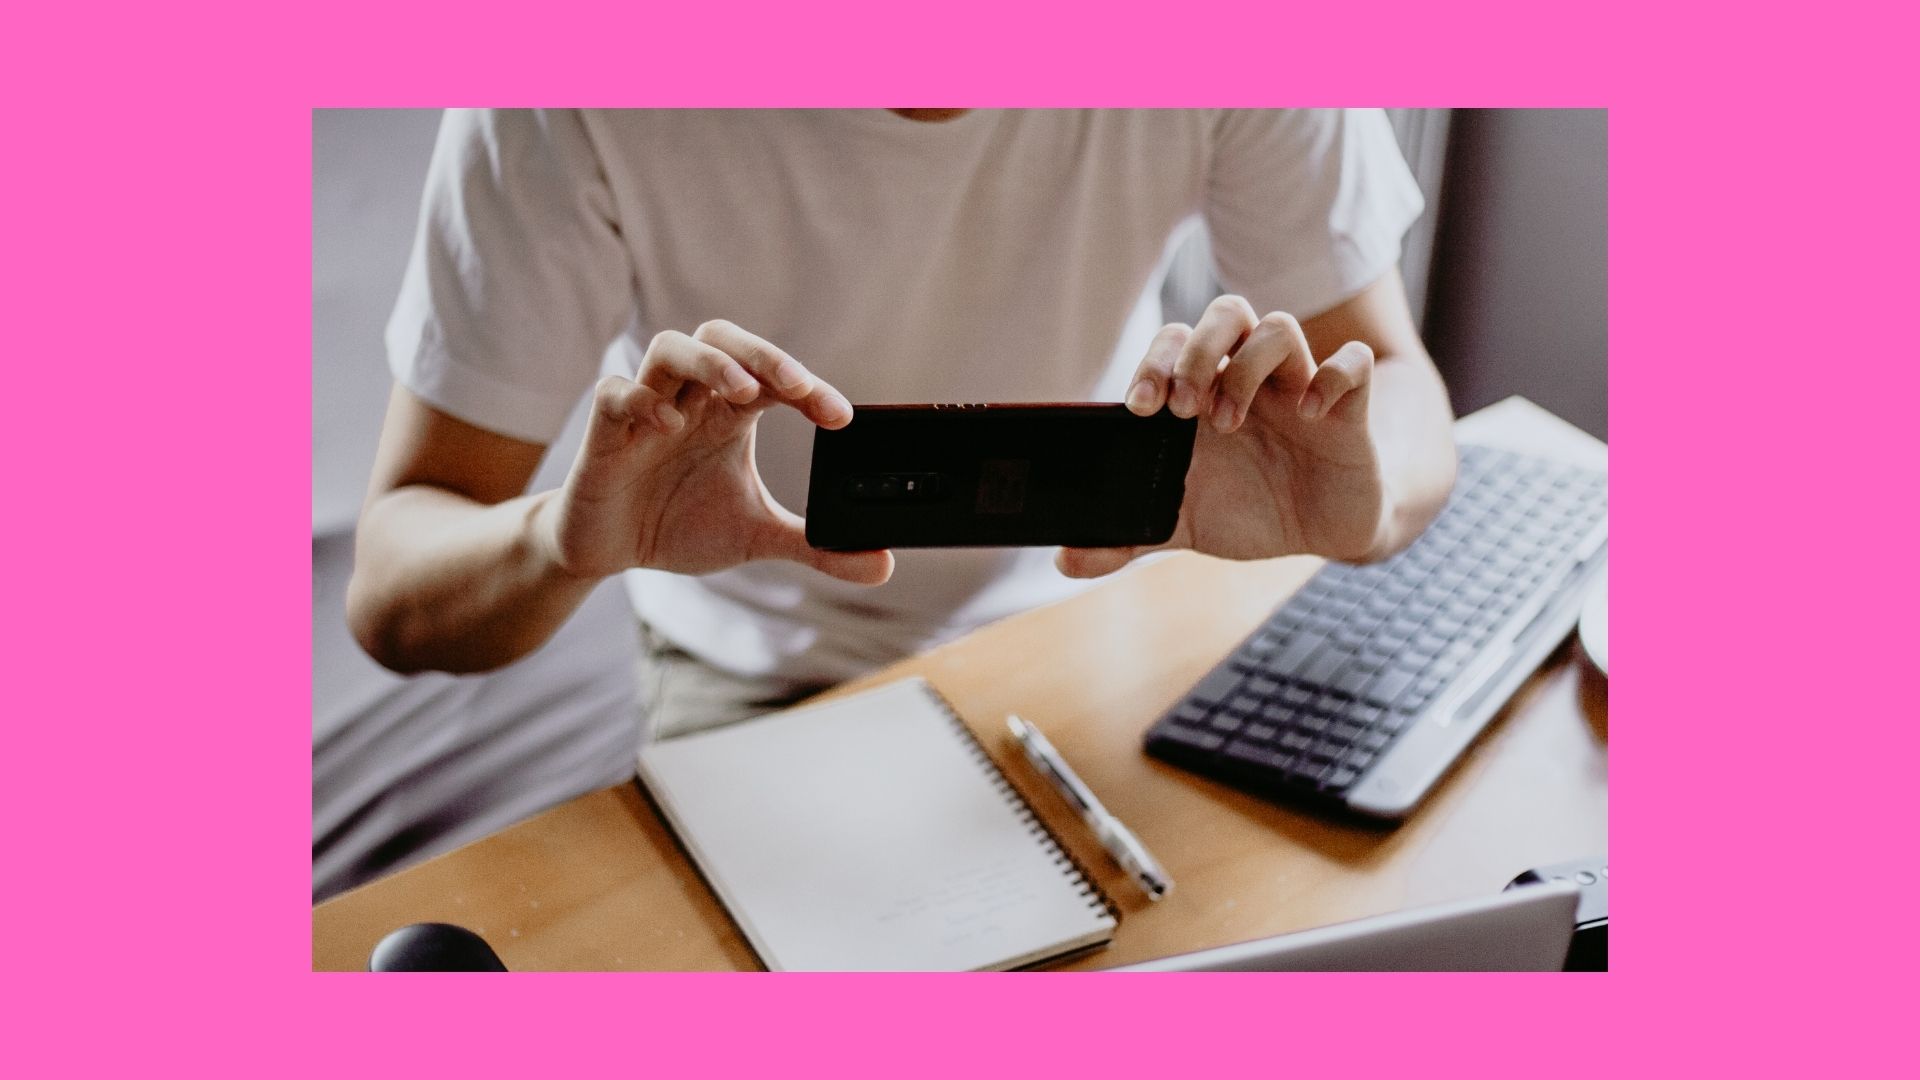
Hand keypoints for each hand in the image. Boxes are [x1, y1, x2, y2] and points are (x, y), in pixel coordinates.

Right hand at [535, 320, 893, 584]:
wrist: (608, 549)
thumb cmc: (677, 525)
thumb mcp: (755, 538)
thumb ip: (814, 546)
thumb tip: (883, 565)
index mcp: (728, 413)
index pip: (774, 377)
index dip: (808, 387)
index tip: (841, 417)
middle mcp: (690, 397)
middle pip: (722, 337)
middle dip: (762, 354)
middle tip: (797, 387)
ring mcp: (646, 407)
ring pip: (671, 347)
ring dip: (711, 362)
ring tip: (744, 393)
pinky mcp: (604, 430)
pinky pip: (615, 393)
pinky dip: (642, 400)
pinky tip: (668, 425)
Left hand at [1058, 295, 1388, 577]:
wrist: (1325, 532)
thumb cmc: (1252, 510)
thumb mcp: (1186, 526)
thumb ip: (1128, 537)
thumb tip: (1065, 560)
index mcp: (1207, 394)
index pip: (1174, 343)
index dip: (1155, 363)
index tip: (1140, 409)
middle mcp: (1252, 380)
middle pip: (1226, 314)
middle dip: (1197, 352)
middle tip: (1183, 408)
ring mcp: (1301, 387)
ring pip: (1278, 327)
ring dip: (1247, 368)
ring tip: (1230, 421)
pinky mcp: (1350, 408)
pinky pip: (1353, 364)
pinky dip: (1332, 377)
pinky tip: (1310, 414)